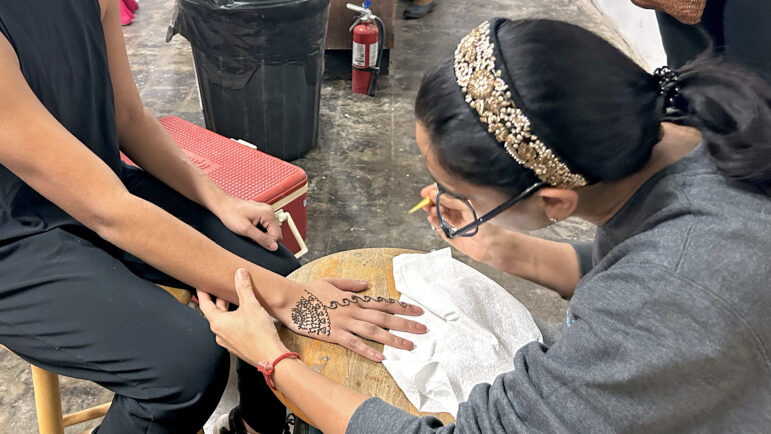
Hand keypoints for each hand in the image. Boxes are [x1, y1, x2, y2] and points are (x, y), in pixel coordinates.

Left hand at [198, 269, 288, 365]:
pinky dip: (235, 320)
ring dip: (228, 310)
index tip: (201, 284)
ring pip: (224, 321)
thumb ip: (244, 287)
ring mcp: (228, 341)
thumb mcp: (251, 305)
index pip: (204, 304)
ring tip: (237, 300)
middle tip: (223, 288)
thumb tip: (240, 273)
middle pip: (215, 312)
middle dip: (219, 299)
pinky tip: (246, 316)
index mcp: (218, 323)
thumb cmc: (259, 334)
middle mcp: (219, 333)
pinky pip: (232, 329)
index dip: (203, 292)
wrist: (271, 357)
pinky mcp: (237, 346)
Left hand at [216, 197, 282, 250]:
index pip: (277, 236)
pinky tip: (250, 226)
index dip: (266, 241)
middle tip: (250, 234)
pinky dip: (258, 229)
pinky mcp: (261, 213)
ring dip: (261, 233)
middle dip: (264, 237)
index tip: (254, 239)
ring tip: (249, 229)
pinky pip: (265, 225)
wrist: (222, 205)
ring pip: (270, 230)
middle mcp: (269, 211)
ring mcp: (265, 211)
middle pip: (275, 232)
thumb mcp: (246, 230)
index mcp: (268, 214)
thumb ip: (261, 239)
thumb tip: (274, 247)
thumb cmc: (231, 214)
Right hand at [276, 277, 426, 361]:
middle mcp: (353, 310)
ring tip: (410, 346)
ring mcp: (344, 322)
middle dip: (406, 323)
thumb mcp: (331, 282)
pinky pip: (354, 343)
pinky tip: (382, 357)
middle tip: (424, 329)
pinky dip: (368, 350)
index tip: (418, 310)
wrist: (289, 298)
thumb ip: (351, 284)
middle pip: (384, 317)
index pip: (383, 303)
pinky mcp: (333, 333)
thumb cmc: (308, 290)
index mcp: (353, 299)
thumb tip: (367, 284)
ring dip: (393, 339)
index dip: (402, 307)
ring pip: (374, 330)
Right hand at [419, 183, 505, 264]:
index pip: (447, 192)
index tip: (426, 192)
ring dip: (433, 210)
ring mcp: (455, 221)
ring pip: (439, 213)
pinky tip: (432, 218)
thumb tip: (436, 194)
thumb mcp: (469, 207)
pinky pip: (439, 226)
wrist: (492, 245)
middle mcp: (459, 210)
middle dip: (432, 201)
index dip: (436, 191)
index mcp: (465, 201)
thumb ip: (452, 200)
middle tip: (426, 201)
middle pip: (441, 202)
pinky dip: (434, 221)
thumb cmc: (488, 224)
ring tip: (431, 211)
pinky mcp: (451, 233)